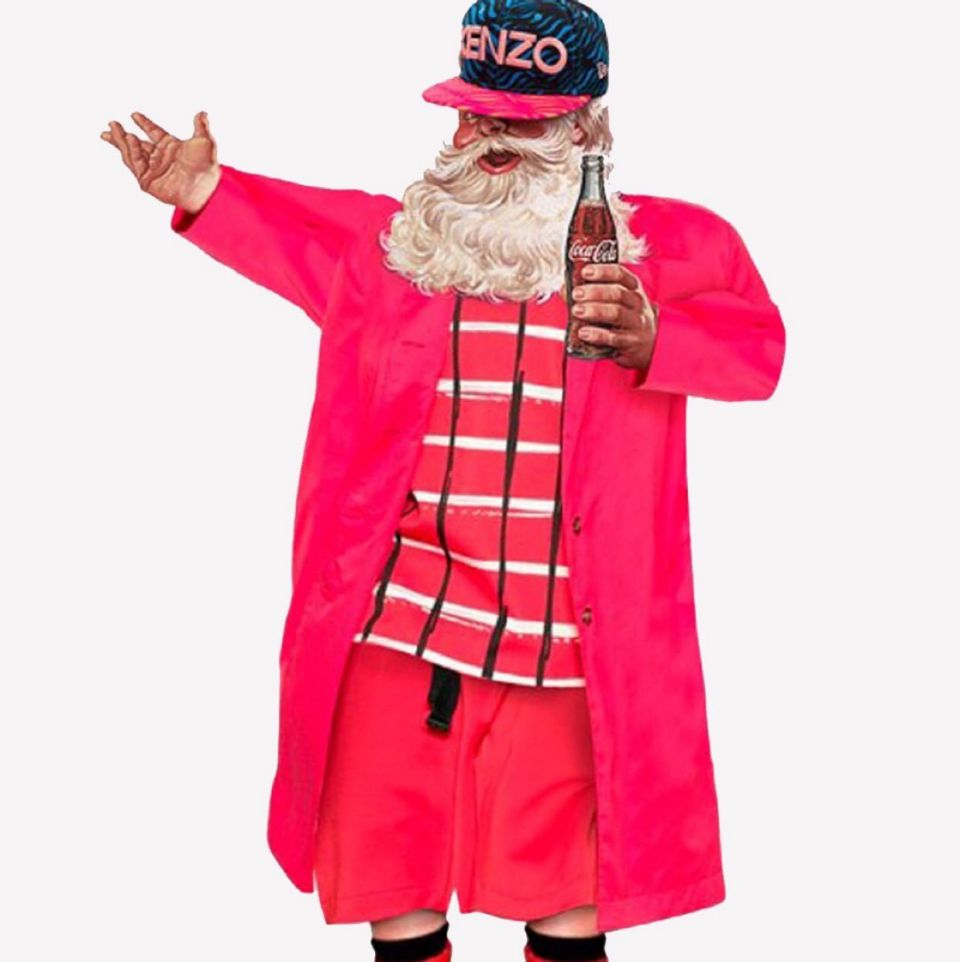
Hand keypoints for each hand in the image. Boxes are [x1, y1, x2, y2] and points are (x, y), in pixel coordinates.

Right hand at [100, 110, 220, 212]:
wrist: (205, 188)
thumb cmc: (207, 168)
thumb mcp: (205, 142)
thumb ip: (201, 126)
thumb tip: (203, 113)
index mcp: (171, 146)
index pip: (153, 132)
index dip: (144, 123)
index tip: (134, 114)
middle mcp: (160, 157)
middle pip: (137, 143)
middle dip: (122, 134)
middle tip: (112, 123)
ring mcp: (153, 169)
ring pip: (132, 153)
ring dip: (121, 140)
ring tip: (114, 127)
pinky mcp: (148, 181)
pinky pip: (136, 164)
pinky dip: (131, 151)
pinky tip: (129, 138)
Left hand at [572, 263, 658, 370]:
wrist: (648, 343)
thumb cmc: (626, 319)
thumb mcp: (615, 302)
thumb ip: (592, 294)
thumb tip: (565, 289)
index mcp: (633, 288)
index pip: (620, 274)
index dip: (602, 271)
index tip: (586, 271)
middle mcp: (637, 303)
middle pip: (617, 293)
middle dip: (594, 292)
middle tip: (576, 294)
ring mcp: (636, 323)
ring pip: (616, 313)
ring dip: (594, 311)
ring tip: (577, 311)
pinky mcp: (631, 342)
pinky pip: (613, 337)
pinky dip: (597, 335)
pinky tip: (584, 332)